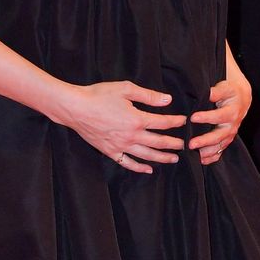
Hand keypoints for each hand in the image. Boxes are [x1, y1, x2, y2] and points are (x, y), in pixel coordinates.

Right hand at [61, 81, 186, 174]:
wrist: (75, 108)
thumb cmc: (99, 95)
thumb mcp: (125, 89)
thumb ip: (148, 96)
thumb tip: (167, 100)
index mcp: (137, 119)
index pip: (163, 123)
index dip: (175, 121)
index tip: (183, 121)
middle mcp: (132, 136)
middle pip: (159, 142)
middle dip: (173, 143)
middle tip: (184, 145)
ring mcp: (121, 146)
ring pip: (147, 155)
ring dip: (162, 158)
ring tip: (173, 159)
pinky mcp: (110, 152)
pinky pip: (128, 163)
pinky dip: (139, 168)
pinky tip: (148, 170)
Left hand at [188, 70, 252, 164]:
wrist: (242, 97)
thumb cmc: (230, 90)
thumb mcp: (225, 87)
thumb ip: (216, 91)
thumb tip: (206, 93)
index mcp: (232, 111)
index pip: (218, 116)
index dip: (206, 117)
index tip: (192, 118)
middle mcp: (232, 125)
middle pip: (219, 136)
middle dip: (205, 141)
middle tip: (191, 144)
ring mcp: (230, 134)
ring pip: (219, 146)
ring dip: (207, 152)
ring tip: (194, 155)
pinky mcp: (226, 139)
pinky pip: (220, 151)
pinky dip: (212, 157)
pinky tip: (201, 161)